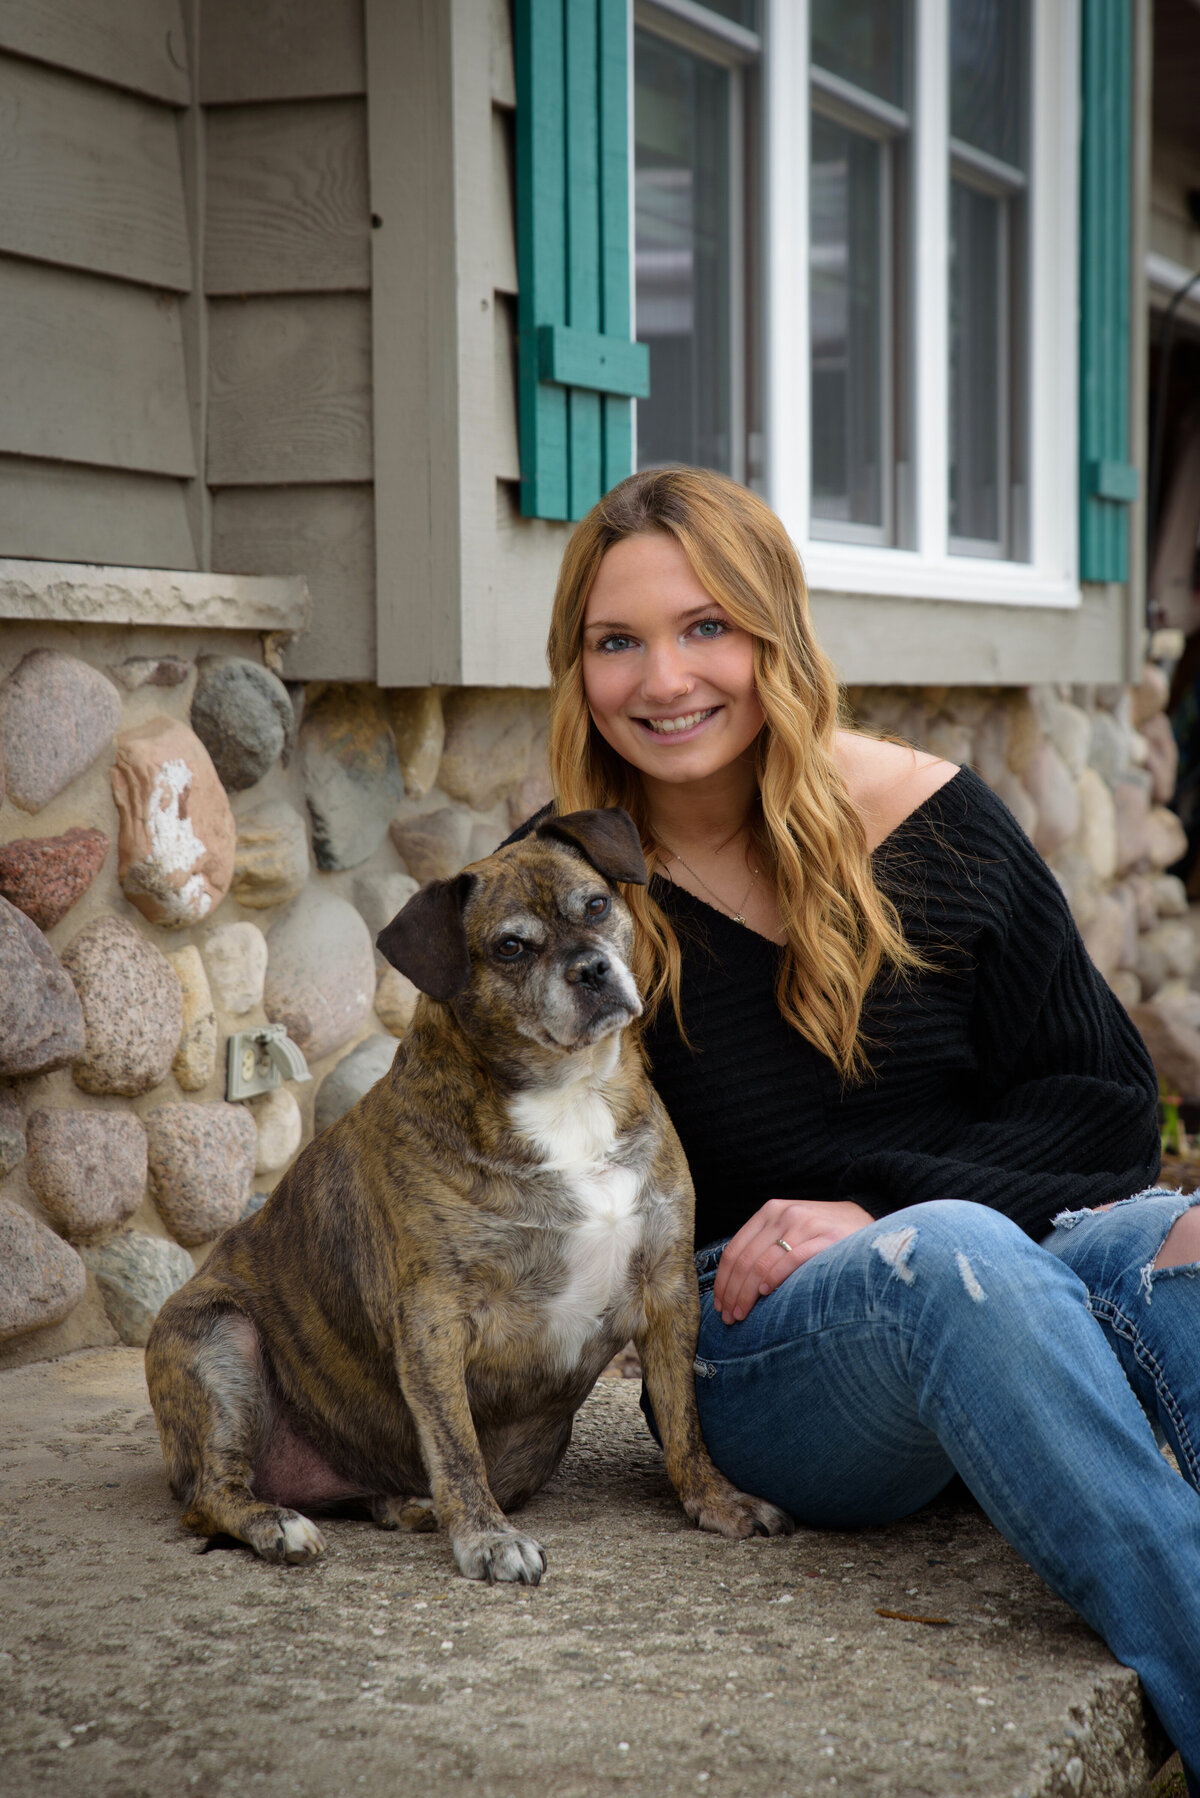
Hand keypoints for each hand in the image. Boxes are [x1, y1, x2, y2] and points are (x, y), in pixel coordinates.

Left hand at [712, 1199, 874, 1324]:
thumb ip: (766, 1247)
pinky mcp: (825, 1237)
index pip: (734, 1250)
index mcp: (769, 1212)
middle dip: (732, 1292)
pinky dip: (774, 1278)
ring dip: (747, 1294)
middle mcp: (783, 1215)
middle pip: (745, 1260)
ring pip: (761, 1264)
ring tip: (743, 1314)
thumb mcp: (791, 1230)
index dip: (723, 1281)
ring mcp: (804, 1224)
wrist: (868, 1217)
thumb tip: (735, 1285)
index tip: (719, 1305)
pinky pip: (791, 1260)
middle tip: (729, 1316)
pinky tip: (765, 1294)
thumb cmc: (825, 1233)